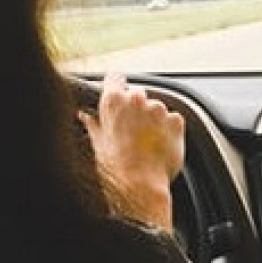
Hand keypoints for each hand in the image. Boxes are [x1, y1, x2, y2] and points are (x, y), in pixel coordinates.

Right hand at [78, 72, 184, 229]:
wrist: (140, 183)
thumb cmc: (116, 166)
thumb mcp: (97, 143)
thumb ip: (94, 124)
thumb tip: (85, 117)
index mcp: (114, 101)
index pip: (115, 79)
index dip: (117, 85)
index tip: (120, 91)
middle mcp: (137, 99)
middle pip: (138, 94)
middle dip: (137, 108)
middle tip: (133, 130)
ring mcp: (158, 109)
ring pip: (157, 108)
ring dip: (154, 119)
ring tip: (147, 142)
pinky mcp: (176, 120)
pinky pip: (173, 119)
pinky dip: (169, 128)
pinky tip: (159, 144)